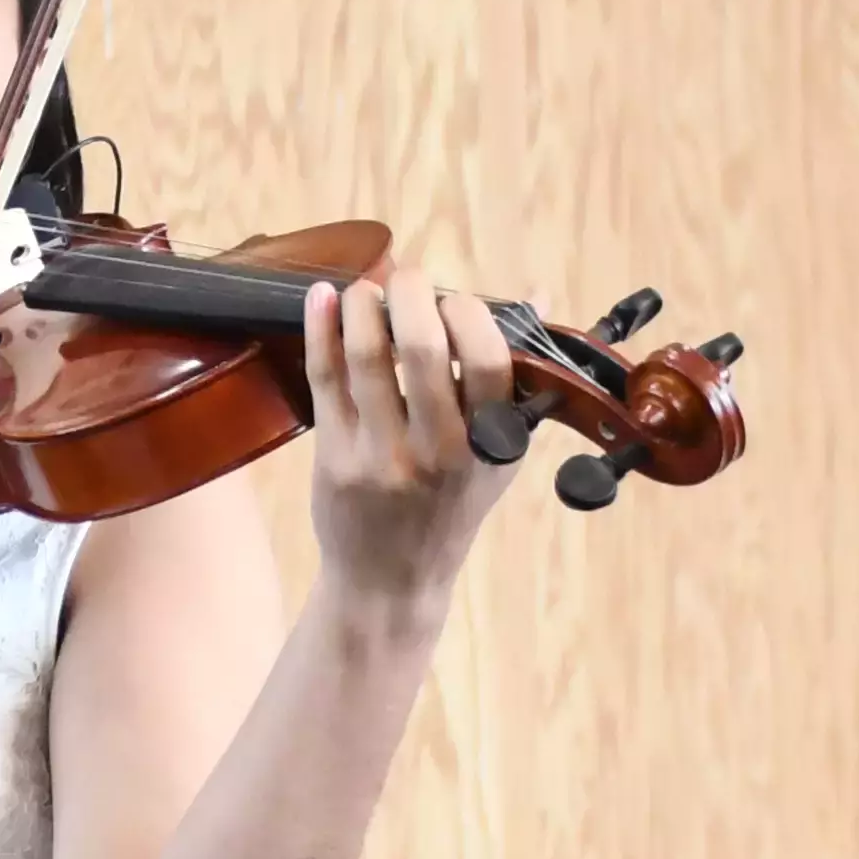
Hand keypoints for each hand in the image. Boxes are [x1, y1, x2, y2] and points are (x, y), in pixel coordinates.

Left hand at [296, 254, 519, 612]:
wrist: (391, 580)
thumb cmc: (450, 506)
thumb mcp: (499, 453)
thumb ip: (516, 378)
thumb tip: (538, 295)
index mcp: (489, 444)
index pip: (486, 358)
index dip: (467, 312)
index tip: (453, 300)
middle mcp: (438, 451)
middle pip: (421, 347)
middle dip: (411, 292)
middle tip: (406, 277)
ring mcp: (381, 456)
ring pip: (365, 357)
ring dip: (362, 304)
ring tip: (365, 290)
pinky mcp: (334, 459)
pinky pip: (324, 380)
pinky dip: (321, 330)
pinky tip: (322, 299)